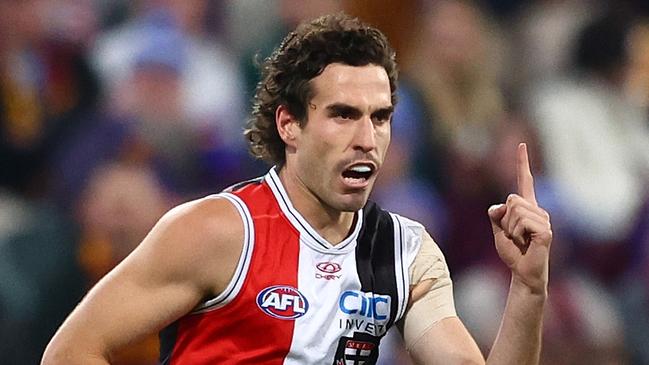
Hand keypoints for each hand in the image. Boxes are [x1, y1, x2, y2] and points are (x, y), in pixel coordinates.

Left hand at [488, 143, 551, 294]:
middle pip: (511, 199)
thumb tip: (499, 206)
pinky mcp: (546, 230)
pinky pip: (521, 223)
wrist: (523, 272)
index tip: (521, 144)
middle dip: (504, 219)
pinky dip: (515, 234)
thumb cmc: (512, 252)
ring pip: (514, 210)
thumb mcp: (497, 230)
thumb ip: (496, 214)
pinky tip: (526, 243)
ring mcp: (544, 219)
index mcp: (526, 207)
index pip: (524, 180)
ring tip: (520, 241)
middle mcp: (538, 210)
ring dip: (509, 229)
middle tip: (513, 235)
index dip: (522, 162)